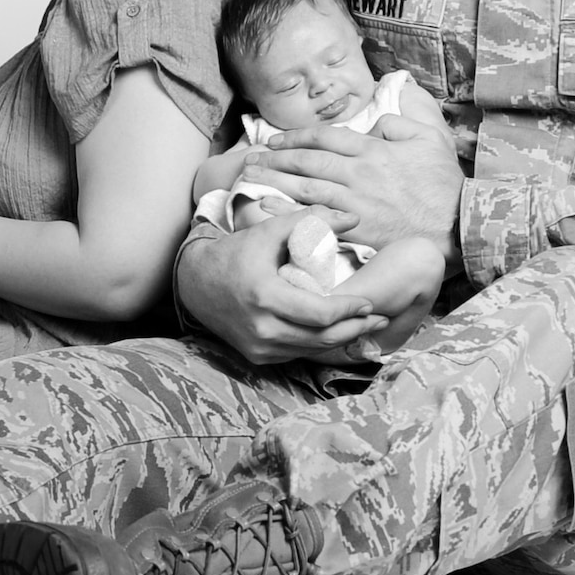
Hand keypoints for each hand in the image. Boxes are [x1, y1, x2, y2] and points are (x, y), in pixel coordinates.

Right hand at [177, 214, 388, 364]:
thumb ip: (311, 221)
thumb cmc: (235, 253)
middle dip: (356, 329)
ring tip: (365, 327)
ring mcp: (259, 346)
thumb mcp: (269, 231)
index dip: (350, 311)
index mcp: (265, 296)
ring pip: (312, 350)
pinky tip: (336, 334)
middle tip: (379, 319)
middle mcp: (261, 328)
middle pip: (322, 338)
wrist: (196, 282)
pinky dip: (318, 344)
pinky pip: (297, 353)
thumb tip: (352, 219)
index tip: (370, 303)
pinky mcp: (257, 356)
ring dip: (342, 340)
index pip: (320, 314)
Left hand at [240, 112, 462, 264]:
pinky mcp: (356, 231)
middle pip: (307, 162)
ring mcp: (355, 204)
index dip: (295, 136)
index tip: (275, 138)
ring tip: (250, 177)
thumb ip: (401, 120)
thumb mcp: (430, 138)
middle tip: (251, 157)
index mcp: (373, 151)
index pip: (324, 137)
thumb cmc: (445, 184)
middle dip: (275, 157)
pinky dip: (288, 212)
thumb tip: (376, 119)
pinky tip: (267, 208)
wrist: (459, 227)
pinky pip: (316, 219)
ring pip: (305, 188)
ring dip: (274, 180)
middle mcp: (359, 175)